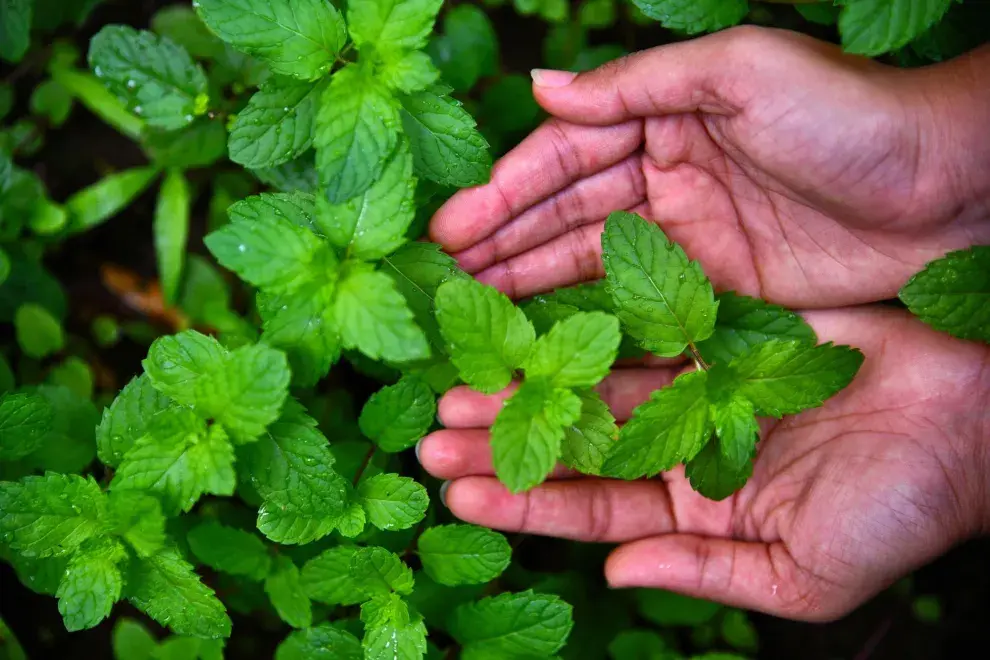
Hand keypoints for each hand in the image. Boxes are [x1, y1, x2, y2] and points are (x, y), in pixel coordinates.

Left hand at [417, 308, 989, 619]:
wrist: (969, 424)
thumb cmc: (899, 511)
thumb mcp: (804, 574)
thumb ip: (707, 574)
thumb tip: (618, 571)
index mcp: (692, 510)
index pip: (588, 509)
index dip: (522, 505)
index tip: (457, 495)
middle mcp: (681, 448)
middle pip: (575, 446)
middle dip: (505, 444)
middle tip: (435, 437)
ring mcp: (695, 388)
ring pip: (595, 386)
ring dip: (533, 387)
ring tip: (464, 386)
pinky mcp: (719, 334)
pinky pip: (644, 330)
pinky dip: (593, 330)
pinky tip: (541, 323)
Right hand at [431, 28, 989, 307]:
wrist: (949, 189)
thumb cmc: (849, 117)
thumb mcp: (740, 74)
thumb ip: (639, 84)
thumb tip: (540, 87)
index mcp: (665, 115)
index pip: (567, 153)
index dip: (508, 189)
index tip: (453, 228)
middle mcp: (666, 171)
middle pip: (565, 211)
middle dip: (503, 242)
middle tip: (445, 281)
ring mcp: (687, 234)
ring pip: (590, 259)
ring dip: (531, 282)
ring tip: (475, 311)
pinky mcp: (714, 288)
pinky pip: (635, 303)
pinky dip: (587, 316)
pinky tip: (544, 335)